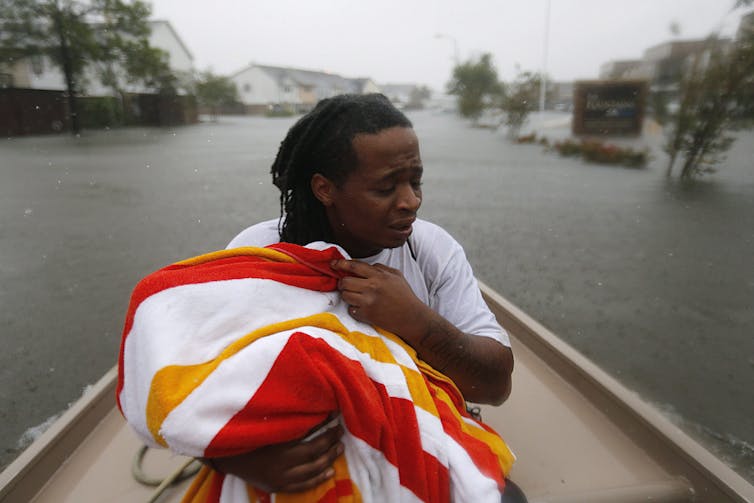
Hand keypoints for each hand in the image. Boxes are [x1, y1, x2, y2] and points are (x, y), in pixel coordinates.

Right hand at [205, 421, 343, 492]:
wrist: (224, 454)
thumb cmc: (245, 432)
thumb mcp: (264, 420)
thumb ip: (286, 414)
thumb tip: (309, 401)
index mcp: (276, 443)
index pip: (309, 435)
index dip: (325, 425)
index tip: (335, 414)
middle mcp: (279, 463)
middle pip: (313, 452)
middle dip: (330, 441)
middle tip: (340, 431)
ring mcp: (278, 477)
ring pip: (311, 470)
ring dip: (329, 458)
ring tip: (340, 448)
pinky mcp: (276, 486)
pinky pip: (302, 486)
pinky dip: (318, 479)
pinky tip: (330, 471)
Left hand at [330, 259, 429, 338]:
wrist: (412, 317)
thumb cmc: (405, 296)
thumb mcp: (396, 275)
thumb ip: (380, 268)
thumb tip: (365, 266)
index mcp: (379, 276)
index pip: (354, 266)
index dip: (341, 264)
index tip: (333, 264)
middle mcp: (372, 287)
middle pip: (345, 281)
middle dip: (342, 282)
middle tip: (346, 284)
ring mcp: (368, 302)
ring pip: (345, 295)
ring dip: (347, 295)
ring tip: (355, 296)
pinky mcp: (367, 315)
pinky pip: (350, 309)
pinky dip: (353, 308)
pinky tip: (362, 307)